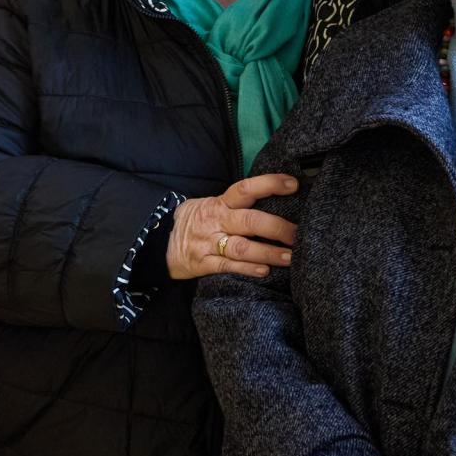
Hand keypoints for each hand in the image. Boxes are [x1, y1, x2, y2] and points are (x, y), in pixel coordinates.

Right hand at [165, 174, 297, 279]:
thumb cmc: (194, 223)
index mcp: (219, 203)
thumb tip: (273, 197)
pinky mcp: (202, 264)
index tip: (293, 184)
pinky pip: (227, 267)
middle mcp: (215, 221)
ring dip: (269, 253)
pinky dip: (247, 269)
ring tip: (291, 258)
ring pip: (242, 247)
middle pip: (250, 221)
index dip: (269, 184)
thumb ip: (236, 204)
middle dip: (278, 228)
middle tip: (298, 235)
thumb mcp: (209, 206)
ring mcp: (208, 243)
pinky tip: (264, 271)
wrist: (157, 244)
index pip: (245, 188)